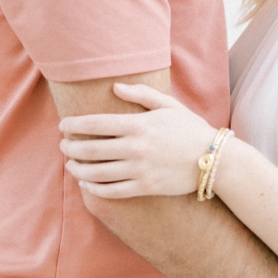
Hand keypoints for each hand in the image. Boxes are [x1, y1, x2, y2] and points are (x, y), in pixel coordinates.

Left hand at [58, 83, 216, 198]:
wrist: (215, 160)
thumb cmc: (191, 128)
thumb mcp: (169, 105)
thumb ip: (141, 94)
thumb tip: (115, 87)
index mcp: (138, 124)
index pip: (96, 123)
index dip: (75, 125)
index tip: (63, 125)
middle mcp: (135, 148)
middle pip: (91, 149)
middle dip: (71, 146)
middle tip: (62, 144)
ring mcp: (139, 170)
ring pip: (98, 172)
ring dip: (78, 168)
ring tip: (70, 163)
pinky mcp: (145, 187)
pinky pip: (113, 191)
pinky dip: (95, 188)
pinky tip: (86, 184)